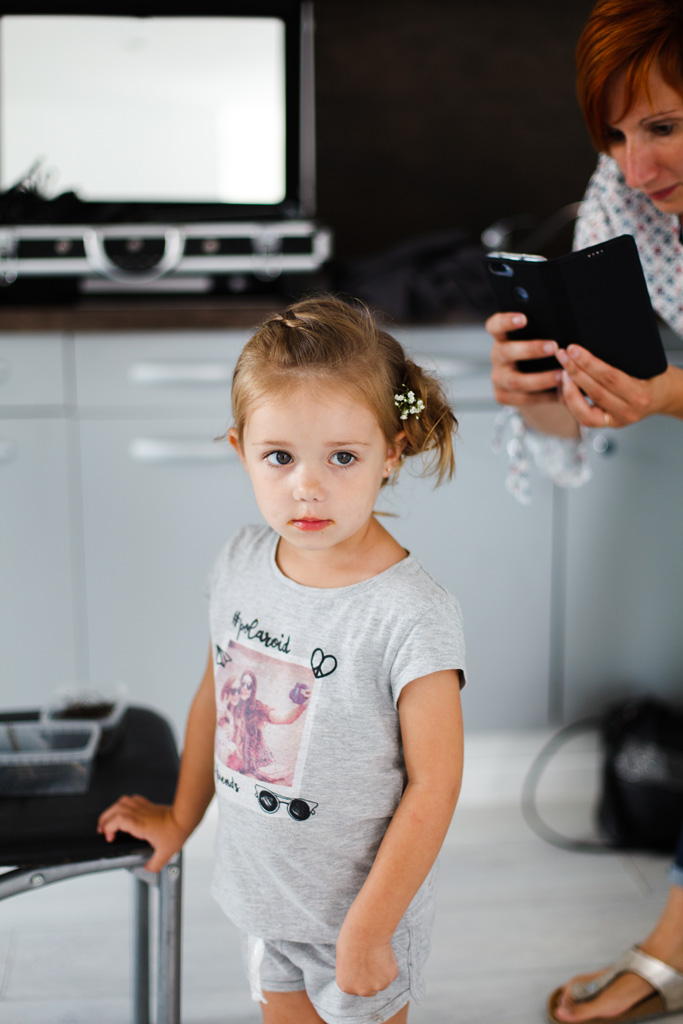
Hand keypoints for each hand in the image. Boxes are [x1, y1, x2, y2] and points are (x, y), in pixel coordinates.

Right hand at [97, 794, 187, 871]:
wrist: (186, 816)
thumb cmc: (176, 831)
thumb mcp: (165, 853)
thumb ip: (155, 864)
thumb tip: (147, 870)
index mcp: (141, 825)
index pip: (118, 820)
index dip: (109, 828)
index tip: (110, 838)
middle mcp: (140, 814)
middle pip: (115, 809)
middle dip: (105, 819)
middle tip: (102, 830)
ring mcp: (143, 807)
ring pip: (122, 802)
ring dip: (112, 810)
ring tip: (109, 820)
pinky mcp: (148, 805)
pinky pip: (131, 800)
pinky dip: (123, 804)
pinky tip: (124, 811)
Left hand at [335, 921, 398, 996]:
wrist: (364, 931)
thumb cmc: (352, 938)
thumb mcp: (345, 958)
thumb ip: (352, 971)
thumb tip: (361, 973)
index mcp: (345, 986)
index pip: (356, 987)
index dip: (361, 974)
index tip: (362, 961)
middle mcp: (361, 990)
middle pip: (371, 989)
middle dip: (372, 978)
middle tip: (372, 958)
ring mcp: (377, 985)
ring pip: (383, 981)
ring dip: (382, 971)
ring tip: (376, 952)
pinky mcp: (390, 977)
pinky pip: (391, 971)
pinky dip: (390, 962)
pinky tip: (383, 950)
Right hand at [487, 312, 562, 406]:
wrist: (530, 383)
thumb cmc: (538, 354)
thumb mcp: (536, 340)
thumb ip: (544, 334)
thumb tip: (567, 328)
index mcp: (501, 337)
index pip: (496, 326)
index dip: (507, 321)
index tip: (523, 318)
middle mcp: (497, 356)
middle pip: (507, 352)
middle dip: (531, 349)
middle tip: (554, 346)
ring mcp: (498, 378)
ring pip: (515, 380)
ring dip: (540, 378)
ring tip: (561, 375)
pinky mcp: (502, 396)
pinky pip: (524, 398)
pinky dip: (544, 396)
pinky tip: (560, 391)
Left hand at [557, 345, 674, 427]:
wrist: (666, 396)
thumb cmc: (657, 376)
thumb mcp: (648, 364)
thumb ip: (623, 360)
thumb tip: (593, 342)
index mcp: (640, 395)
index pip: (609, 377)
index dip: (588, 363)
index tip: (573, 349)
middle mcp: (628, 411)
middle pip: (594, 392)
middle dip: (574, 372)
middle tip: (562, 355)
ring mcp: (617, 421)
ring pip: (584, 412)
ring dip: (568, 390)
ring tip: (562, 371)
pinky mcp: (608, 424)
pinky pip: (584, 417)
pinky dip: (571, 402)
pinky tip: (566, 386)